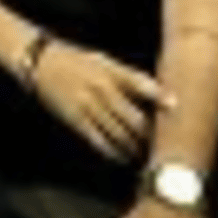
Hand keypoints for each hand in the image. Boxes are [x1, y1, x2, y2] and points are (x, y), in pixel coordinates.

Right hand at [33, 40, 169, 161]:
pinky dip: (113, 152)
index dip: (158, 94)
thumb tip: (153, 92)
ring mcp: (89, 105)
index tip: (175, 105)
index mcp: (110, 70)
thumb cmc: (77, 60)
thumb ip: (125, 76)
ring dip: (134, 147)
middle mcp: (102, 88)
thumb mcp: (102, 60)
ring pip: (119, 133)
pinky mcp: (77, 120)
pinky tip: (122, 157)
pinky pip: (99, 141)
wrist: (42, 62)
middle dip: (148, 133)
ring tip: (144, 155)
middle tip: (160, 144)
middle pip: (133, 117)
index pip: (139, 82)